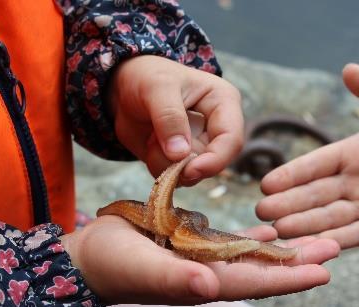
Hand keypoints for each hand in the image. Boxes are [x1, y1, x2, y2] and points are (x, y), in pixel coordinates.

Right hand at [59, 215, 339, 304]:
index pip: (255, 282)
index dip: (290, 278)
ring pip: (253, 253)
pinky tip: (272, 227)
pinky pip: (233, 240)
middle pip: (263, 268)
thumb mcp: (141, 269)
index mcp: (204, 283)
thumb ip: (175, 279)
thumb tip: (210, 287)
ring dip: (284, 246)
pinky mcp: (194, 244)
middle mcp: (210, 274)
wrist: (90, 258)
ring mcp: (204, 260)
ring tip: (315, 235)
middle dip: (299, 259)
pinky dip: (256, 236)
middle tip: (336, 245)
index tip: (325, 270)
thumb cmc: (112, 265)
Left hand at [109, 55, 243, 184]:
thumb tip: (180, 154)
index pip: (232, 140)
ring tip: (152, 136)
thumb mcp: (157, 87)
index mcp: (224, 103)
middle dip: (181, 161)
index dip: (215, 160)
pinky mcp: (183, 160)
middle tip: (155, 141)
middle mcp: (217, 129)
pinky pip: (175, 177)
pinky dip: (157, 165)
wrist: (126, 87)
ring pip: (192, 175)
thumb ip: (169, 118)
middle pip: (212, 163)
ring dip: (165, 163)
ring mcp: (200, 147)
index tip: (189, 170)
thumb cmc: (147, 76)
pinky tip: (151, 144)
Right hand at [256, 64, 358, 247]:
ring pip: (329, 217)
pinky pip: (355, 234)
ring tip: (279, 230)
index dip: (291, 175)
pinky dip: (335, 241)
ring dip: (305, 224)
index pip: (313, 165)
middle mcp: (350, 182)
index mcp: (348, 154)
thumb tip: (348, 69)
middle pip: (314, 195)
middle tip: (262, 211)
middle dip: (288, 204)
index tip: (267, 183)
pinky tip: (314, 247)